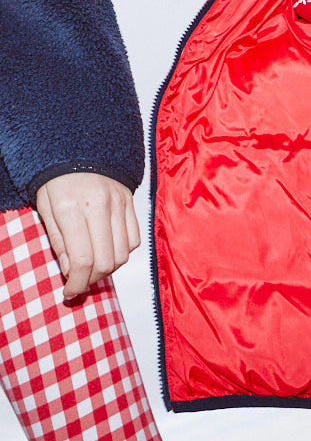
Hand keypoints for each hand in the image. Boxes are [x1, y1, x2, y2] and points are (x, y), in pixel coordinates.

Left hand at [35, 173, 140, 299]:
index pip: (83, 260)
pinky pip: (135, 238)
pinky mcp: (131, 201)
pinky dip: (123, 252)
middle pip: (106, 261)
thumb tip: (71, 271)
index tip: (69, 292)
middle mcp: (100, 206)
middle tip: (80, 283)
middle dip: (92, 280)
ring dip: (108, 269)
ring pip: (124, 253)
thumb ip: (58, 241)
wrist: (81, 148)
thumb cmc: (57, 181)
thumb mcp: (45, 209)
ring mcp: (120, 203)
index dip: (77, 284)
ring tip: (93, 268)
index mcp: (72, 208)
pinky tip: (108, 250)